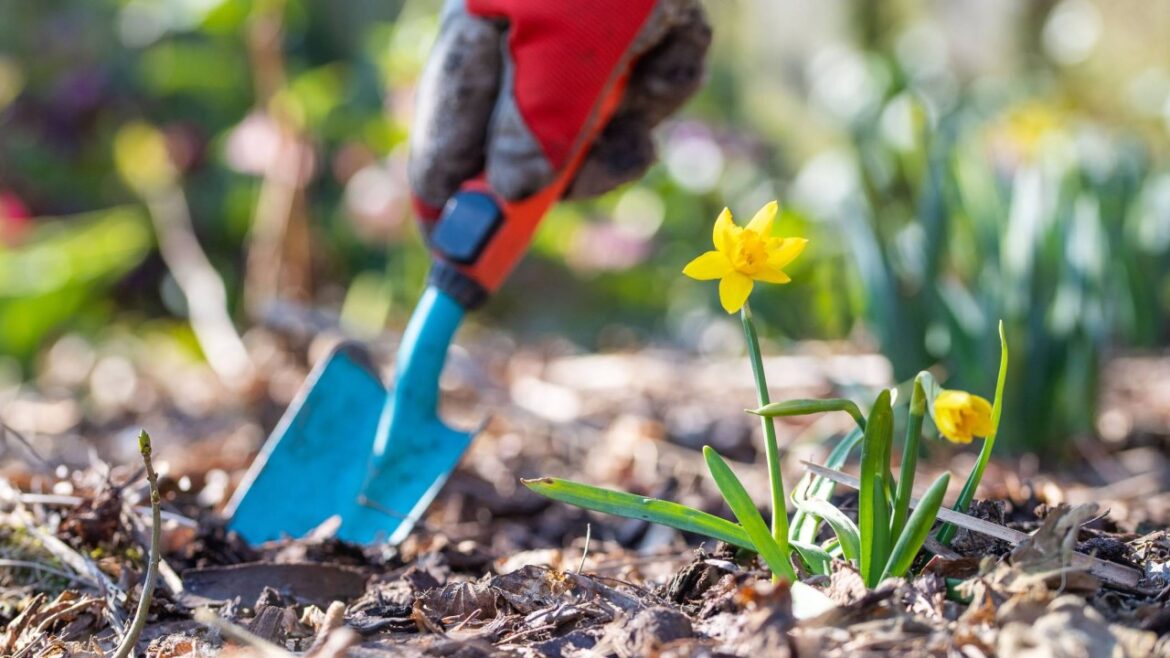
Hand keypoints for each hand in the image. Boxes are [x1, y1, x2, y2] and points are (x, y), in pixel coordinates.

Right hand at [408, 0, 710, 217]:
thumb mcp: (563, 41)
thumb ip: (535, 117)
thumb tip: (512, 193)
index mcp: (479, 44)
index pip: (445, 149)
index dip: (451, 212)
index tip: (457, 271)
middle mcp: (525, 54)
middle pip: (521, 158)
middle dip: (558, 180)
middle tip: (560, 198)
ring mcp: (582, 55)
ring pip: (595, 139)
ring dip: (622, 137)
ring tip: (636, 96)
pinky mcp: (636, 45)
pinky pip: (647, 98)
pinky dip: (665, 83)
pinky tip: (668, 42)